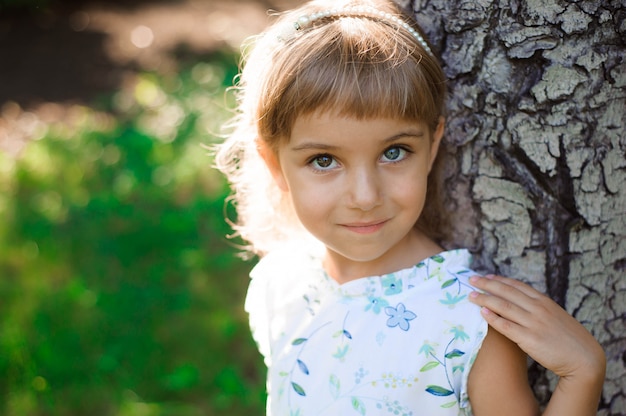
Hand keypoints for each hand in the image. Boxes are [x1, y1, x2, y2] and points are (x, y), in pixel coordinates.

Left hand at [468, 274, 605, 381]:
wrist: (585, 359)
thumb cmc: (570, 340)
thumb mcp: (556, 317)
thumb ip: (540, 309)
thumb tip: (523, 304)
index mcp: (545, 301)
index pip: (517, 286)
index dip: (500, 280)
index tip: (486, 276)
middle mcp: (538, 308)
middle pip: (507, 292)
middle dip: (487, 284)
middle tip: (471, 279)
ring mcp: (533, 323)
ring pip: (504, 306)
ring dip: (485, 299)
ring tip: (471, 295)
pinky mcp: (530, 339)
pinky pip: (506, 326)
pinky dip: (493, 318)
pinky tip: (482, 313)